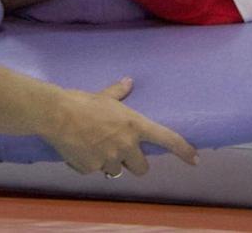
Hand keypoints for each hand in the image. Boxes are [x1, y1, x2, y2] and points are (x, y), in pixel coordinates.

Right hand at [47, 78, 198, 175]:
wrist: (56, 114)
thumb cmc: (81, 101)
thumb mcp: (102, 95)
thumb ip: (118, 92)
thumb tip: (129, 81)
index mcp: (133, 125)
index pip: (167, 139)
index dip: (183, 150)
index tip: (195, 159)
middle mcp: (126, 145)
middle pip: (142, 168)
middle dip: (133, 162)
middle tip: (120, 151)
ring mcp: (109, 159)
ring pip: (117, 171)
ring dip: (110, 163)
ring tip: (94, 148)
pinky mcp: (92, 168)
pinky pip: (95, 171)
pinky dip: (89, 164)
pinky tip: (78, 150)